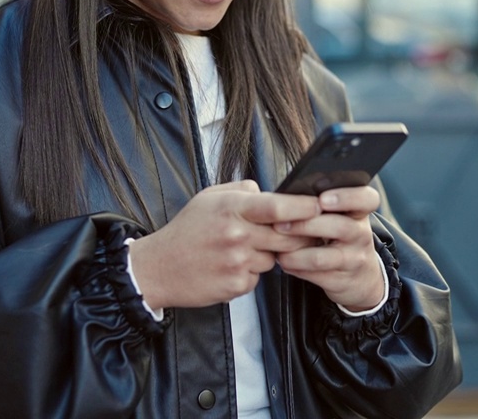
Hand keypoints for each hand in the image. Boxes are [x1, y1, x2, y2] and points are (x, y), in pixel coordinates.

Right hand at [127, 180, 320, 309]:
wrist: (158, 267)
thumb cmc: (186, 230)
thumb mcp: (208, 198)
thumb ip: (242, 190)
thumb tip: (270, 192)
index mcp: (231, 209)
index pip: (279, 207)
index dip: (304, 207)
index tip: (319, 204)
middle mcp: (237, 236)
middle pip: (288, 236)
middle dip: (300, 234)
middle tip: (302, 230)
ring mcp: (237, 263)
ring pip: (275, 258)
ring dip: (269, 253)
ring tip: (243, 248)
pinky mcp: (236, 286)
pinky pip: (259, 277)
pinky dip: (252, 271)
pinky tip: (231, 265)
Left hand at [273, 186, 385, 311]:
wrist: (361, 276)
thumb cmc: (341, 238)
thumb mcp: (341, 217)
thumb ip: (320, 205)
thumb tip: (285, 196)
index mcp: (359, 213)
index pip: (367, 199)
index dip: (347, 197)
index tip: (322, 198)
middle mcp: (360, 235)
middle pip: (340, 227)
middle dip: (305, 224)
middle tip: (280, 223)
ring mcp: (353, 260)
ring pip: (322, 257)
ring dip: (294, 251)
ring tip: (277, 246)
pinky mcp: (341, 281)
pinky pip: (314, 275)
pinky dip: (295, 267)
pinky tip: (284, 260)